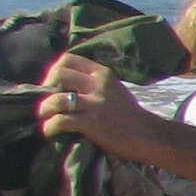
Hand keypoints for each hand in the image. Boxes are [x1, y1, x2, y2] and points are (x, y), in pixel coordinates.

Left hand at [35, 57, 157, 159]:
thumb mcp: (115, 91)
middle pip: (58, 75)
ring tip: (45, 118)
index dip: (53, 71)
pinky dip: (49, 127)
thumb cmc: (131, 116)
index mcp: (103, 74)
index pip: (68, 59)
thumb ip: (94, 85)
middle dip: (45, 89)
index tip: (52, 85)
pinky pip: (60, 121)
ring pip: (56, 99)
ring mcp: (96, 104)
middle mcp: (99, 85)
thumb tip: (64, 88)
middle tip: (48, 103)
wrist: (151, 136)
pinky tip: (50, 132)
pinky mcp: (92, 123)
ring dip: (44, 110)